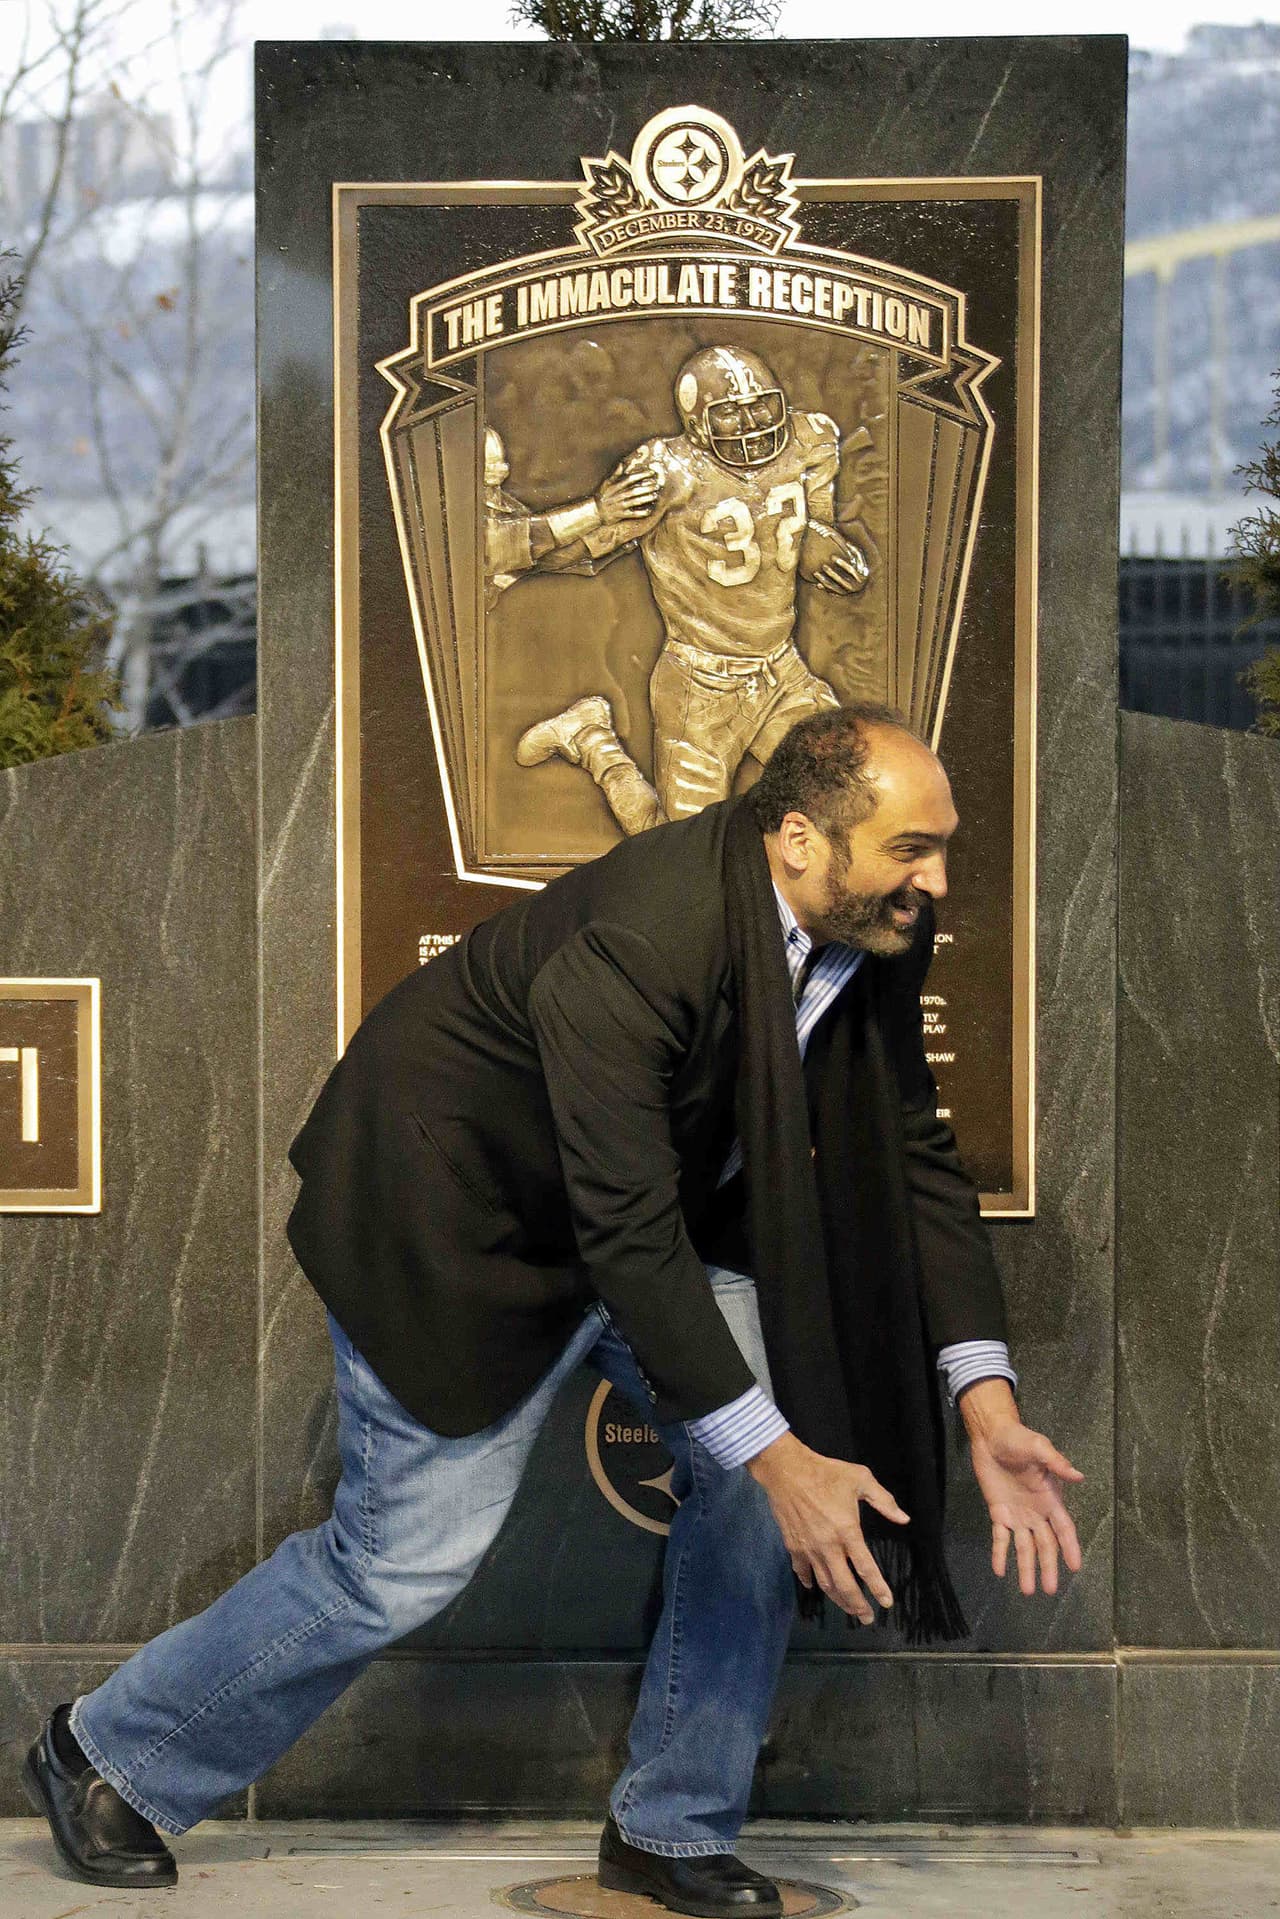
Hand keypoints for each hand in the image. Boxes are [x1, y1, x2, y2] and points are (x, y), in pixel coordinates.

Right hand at [597, 464, 660, 524]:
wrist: (595, 511)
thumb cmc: (602, 496)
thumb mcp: (606, 483)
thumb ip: (615, 474)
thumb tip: (621, 464)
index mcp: (616, 487)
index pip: (630, 479)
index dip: (641, 475)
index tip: (651, 473)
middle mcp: (619, 496)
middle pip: (635, 490)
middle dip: (646, 487)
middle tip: (657, 485)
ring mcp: (620, 505)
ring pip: (635, 501)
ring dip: (645, 498)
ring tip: (655, 496)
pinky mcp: (621, 515)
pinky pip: (633, 514)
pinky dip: (641, 513)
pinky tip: (649, 511)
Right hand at [747, 1431, 908, 1622]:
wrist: (786, 1470)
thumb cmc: (826, 1473)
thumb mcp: (860, 1479)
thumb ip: (884, 1501)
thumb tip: (904, 1519)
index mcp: (848, 1531)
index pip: (866, 1568)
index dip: (878, 1588)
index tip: (886, 1603)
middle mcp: (829, 1546)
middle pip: (845, 1585)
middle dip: (858, 1606)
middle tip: (867, 1618)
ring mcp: (809, 1549)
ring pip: (825, 1583)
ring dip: (838, 1599)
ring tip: (848, 1608)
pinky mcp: (793, 1546)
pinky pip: (803, 1571)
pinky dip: (810, 1582)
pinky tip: (815, 1586)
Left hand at [799, 521, 868, 592]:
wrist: (863, 583)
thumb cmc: (860, 567)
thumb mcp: (860, 560)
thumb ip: (855, 551)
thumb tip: (846, 541)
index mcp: (862, 575)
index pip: (851, 569)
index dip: (842, 563)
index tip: (833, 557)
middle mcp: (856, 585)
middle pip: (841, 580)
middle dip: (832, 573)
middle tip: (823, 566)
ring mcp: (849, 591)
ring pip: (835, 587)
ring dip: (825, 581)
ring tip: (816, 574)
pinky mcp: (843, 594)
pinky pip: (833, 592)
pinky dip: (825, 588)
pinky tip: (817, 584)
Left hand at [966, 1414, 1083, 1596]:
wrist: (992, 1436)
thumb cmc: (1019, 1439)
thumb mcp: (1040, 1447)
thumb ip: (1057, 1463)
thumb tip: (1078, 1476)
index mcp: (1051, 1499)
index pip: (1064, 1528)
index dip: (1070, 1547)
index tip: (1075, 1568)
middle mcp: (1037, 1512)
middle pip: (1045, 1545)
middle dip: (1048, 1567)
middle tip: (1050, 1590)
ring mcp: (1017, 1515)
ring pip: (1024, 1548)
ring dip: (1026, 1568)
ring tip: (1027, 1591)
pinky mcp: (999, 1512)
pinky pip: (1000, 1538)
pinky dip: (1000, 1554)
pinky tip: (1000, 1571)